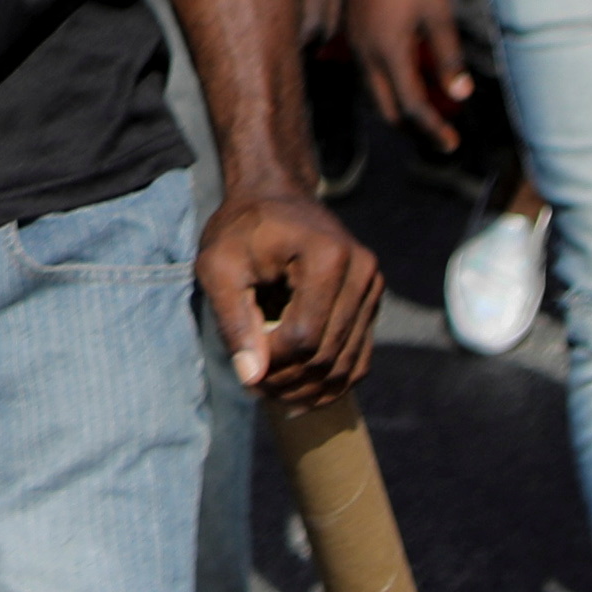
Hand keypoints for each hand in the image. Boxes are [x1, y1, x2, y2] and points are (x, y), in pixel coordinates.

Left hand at [196, 186, 379, 403]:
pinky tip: (303, 393)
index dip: (273, 363)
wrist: (273, 197)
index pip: (304, 335)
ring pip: (347, 364)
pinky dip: (332, 381)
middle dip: (290, 381)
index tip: (244, 372)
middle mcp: (361, 272)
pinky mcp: (371, 302)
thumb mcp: (219, 267)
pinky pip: (359, 357)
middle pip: (328, 354)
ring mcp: (372, 287)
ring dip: (311, 389)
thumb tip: (252, 378)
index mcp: (327, 257)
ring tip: (274, 394)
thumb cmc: (240, 230)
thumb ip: (233, 319)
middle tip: (255, 390)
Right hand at [340, 0, 466, 149]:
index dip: (433, 129)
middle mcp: (368, 55)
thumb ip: (449, 56)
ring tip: (425, 117)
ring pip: (374, 94)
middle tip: (439, 138)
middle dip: (413, 129)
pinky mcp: (354, 35)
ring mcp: (356, 45)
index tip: (452, 143)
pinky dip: (388, 91)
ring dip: (399, 110)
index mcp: (390, 53)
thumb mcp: (438, 14)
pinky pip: (368, 76)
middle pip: (387, 109)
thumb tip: (461, 94)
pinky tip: (404, 85)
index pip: (413, 106)